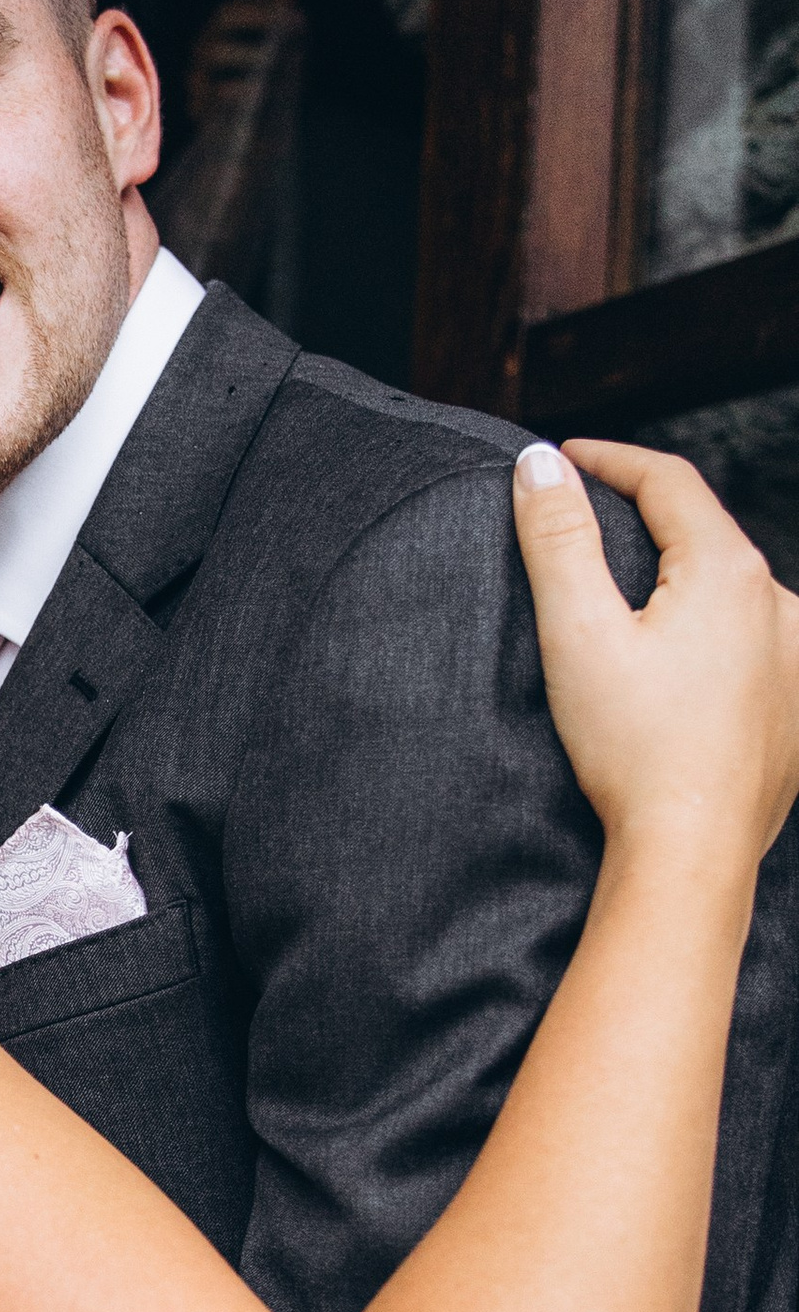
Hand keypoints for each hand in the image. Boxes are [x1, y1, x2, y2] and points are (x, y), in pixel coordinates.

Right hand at [519, 440, 798, 869]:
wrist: (692, 852)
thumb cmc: (633, 748)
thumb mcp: (576, 632)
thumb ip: (557, 538)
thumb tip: (539, 463)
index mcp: (728, 572)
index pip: (667, 480)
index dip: (608, 459)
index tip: (562, 459)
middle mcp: (779, 604)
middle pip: (704, 533)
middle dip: (644, 519)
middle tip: (585, 522)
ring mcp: (796, 658)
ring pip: (732, 590)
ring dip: (682, 580)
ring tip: (630, 600)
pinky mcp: (795, 707)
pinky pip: (754, 646)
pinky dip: (712, 635)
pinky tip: (677, 666)